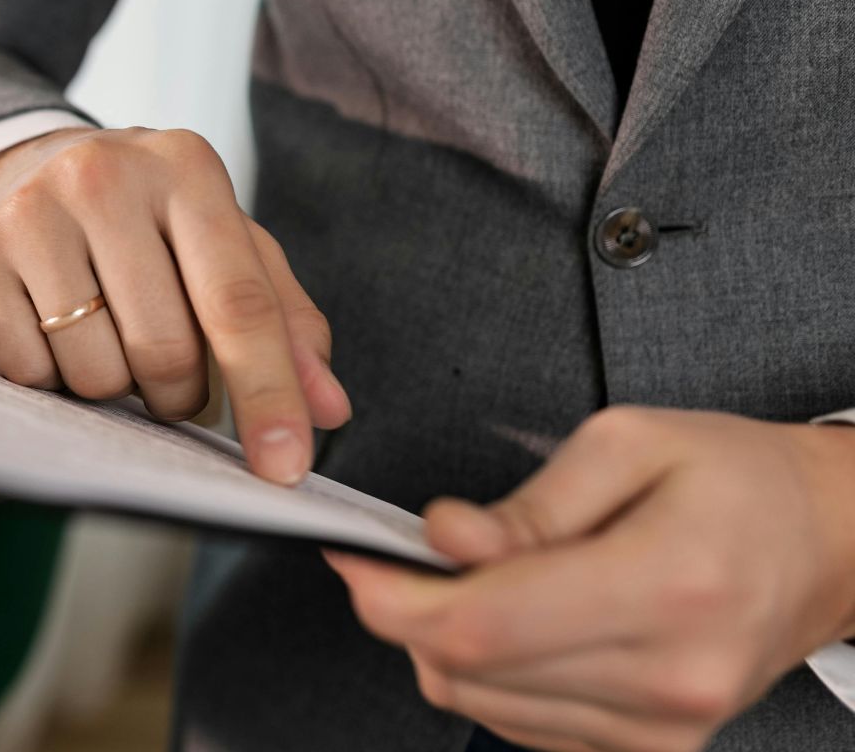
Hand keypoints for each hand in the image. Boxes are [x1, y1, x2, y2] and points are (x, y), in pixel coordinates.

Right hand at [0, 126, 350, 483]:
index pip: (238, 303)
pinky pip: (27, 370)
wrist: (34, 165)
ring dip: (114, 389)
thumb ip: (286, 322)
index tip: (285, 469)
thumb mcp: (228, 246)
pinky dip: (51, 379)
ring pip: (94, 371)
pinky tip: (55, 334)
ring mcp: (30, 209)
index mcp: (187, 169)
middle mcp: (104, 176)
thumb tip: (328, 409)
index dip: (268, 394)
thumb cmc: (151, 221)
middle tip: (172, 383)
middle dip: (179, 396)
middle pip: (163, 351)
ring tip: (109, 342)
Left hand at [327, 407, 854, 751]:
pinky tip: (520, 620)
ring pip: (481, 705)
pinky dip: (492, 673)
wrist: (826, 542)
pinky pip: (520, 723)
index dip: (394, 598)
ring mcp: (664, 727)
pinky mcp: (650, 749)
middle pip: (469, 672)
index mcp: (667, 585)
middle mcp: (670, 675)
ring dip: (449, 644)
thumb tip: (443, 539)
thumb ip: (526, 504)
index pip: (484, 625)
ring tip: (484, 578)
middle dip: (410, 611)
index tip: (355, 560)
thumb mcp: (629, 442)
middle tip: (405, 557)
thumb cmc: (738, 481)